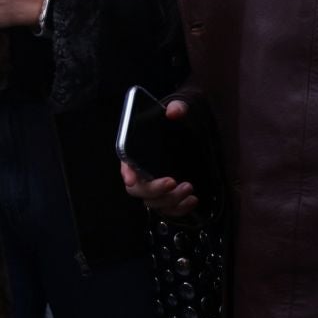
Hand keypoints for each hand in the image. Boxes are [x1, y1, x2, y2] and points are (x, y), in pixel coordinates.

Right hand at [120, 98, 198, 217]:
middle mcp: (142, 172)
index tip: (132, 179)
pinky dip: (180, 210)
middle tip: (173, 181)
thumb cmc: (178, 121)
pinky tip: (192, 200)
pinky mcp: (168, 196)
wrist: (191, 131)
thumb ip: (176, 108)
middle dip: (154, 190)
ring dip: (170, 200)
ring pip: (154, 203)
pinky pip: (168, 210)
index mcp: (136, 152)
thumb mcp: (179, 109)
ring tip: (189, 188)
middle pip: (139, 190)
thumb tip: (173, 112)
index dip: (127, 173)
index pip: (125, 165)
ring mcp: (155, 186)